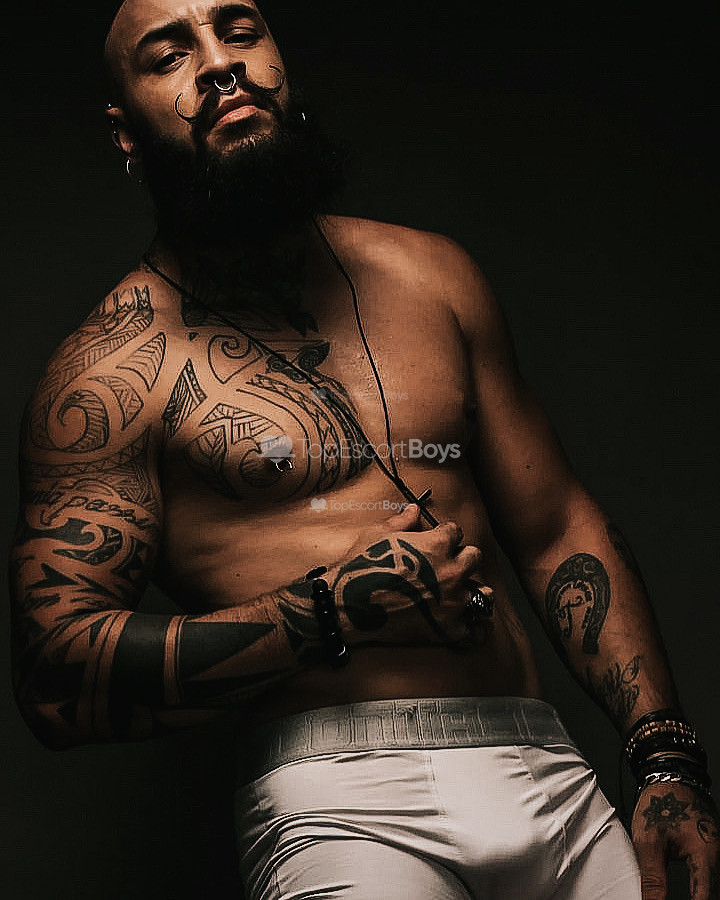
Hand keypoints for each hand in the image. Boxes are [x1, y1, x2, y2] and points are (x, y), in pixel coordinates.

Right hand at [329, 504, 490, 646]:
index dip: (446, 535)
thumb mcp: (377, 534)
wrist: (348, 605)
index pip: (455, 532)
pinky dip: (477, 629)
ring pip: (484, 592)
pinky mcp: (447, 628)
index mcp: (438, 544)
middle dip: (463, 557)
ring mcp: (452, 601)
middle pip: (474, 557)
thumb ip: (402, 521)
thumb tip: (414, 509)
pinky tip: (475, 625)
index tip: (439, 540)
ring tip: (465, 591)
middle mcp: (451, 571)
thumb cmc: (360, 566)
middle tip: (449, 564)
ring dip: (475, 589)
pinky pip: (476, 631)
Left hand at [632, 781, 719, 898]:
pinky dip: (698, 889)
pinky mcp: (709, 853)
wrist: (670, 778)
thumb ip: (653, 878)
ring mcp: (715, 855)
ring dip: (698, 896)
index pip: (702, 898)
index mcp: (705, 855)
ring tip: (667, 896)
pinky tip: (689, 893)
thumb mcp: (649, 841)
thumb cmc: (661, 803)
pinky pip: (708, 878)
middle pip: (710, 894)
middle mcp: (715, 857)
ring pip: (711, 887)